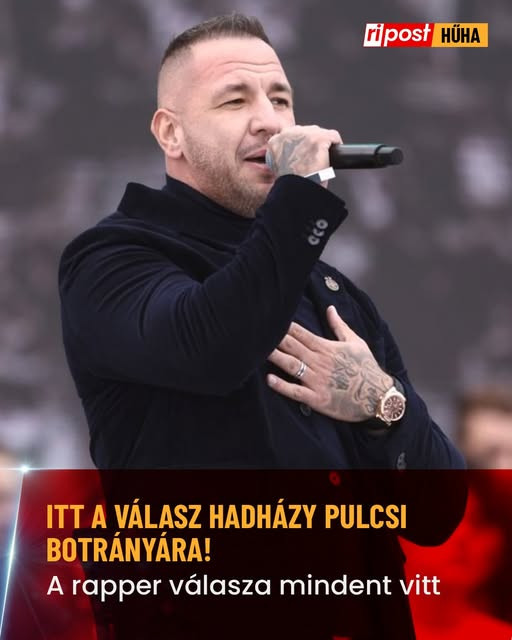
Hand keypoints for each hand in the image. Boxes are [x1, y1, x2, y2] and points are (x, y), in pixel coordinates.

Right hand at [266, 125, 341, 184]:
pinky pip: (332, 136)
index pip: (291, 135)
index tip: (305, 151)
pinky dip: (336, 142)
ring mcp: (305, 135)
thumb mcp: (278, 167)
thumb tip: (294, 155)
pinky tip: (336, 151)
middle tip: (315, 156)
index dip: (300, 144)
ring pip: (319, 132)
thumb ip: (284, 156)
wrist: (296, 191)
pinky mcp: (319, 139)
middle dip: (312, 142)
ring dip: (323, 143)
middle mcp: (289, 134)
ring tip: (324, 155)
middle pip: (306, 131)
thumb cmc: (289, 184)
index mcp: (276, 141)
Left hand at [267, 306, 392, 421]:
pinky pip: (297, 391)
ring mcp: (318, 380)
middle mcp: (320, 362)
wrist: (379, 396)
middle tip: (257, 331)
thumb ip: (339, 325)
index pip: (301, 333)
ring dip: (275, 358)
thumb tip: (329, 308)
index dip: (285, 326)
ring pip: (292, 366)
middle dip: (275, 338)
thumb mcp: (356, 342)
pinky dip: (283, 386)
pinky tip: (269, 379)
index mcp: (327, 348)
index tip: (270, 318)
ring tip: (258, 351)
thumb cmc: (367, 368)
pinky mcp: (317, 398)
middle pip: (292, 347)